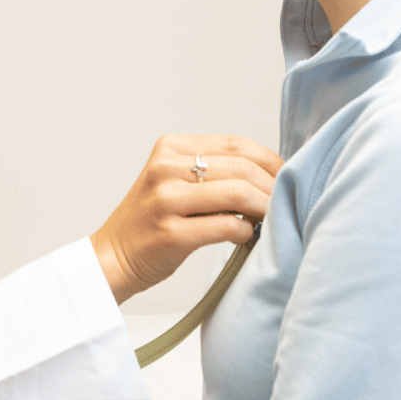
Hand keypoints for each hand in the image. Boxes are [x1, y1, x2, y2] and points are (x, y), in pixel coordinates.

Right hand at [90, 134, 281, 304]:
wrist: (113, 256)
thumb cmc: (153, 221)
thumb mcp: (175, 180)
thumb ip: (213, 170)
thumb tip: (271, 174)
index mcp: (169, 147)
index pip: (235, 143)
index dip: (270, 160)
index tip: (287, 177)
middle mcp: (165, 167)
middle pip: (241, 168)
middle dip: (273, 187)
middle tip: (286, 204)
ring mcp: (165, 200)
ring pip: (238, 194)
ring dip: (264, 209)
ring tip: (270, 220)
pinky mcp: (171, 233)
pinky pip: (226, 226)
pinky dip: (245, 232)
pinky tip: (245, 236)